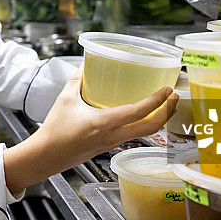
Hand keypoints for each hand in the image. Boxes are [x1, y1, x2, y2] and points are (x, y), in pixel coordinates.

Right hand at [3, 65, 177, 195]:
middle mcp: (112, 136)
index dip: (156, 101)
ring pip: (145, 134)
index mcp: (103, 123)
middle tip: (174, 97)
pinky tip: (142, 115)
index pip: (138, 113)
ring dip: (158, 119)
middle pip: (151, 128)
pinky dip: (144, 124)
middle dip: (167, 112)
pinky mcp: (109, 146)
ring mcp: (113, 143)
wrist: (46, 156)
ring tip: (164, 105)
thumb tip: (86, 64)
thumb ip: (77, 79)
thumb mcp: (65, 99)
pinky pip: (133, 135)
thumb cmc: (54, 130)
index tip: (167, 90)